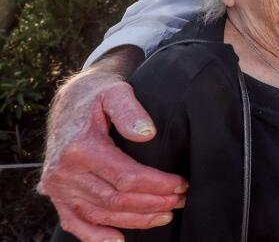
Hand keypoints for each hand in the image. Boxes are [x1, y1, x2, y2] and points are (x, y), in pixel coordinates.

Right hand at [39, 48, 185, 241]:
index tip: (182, 184)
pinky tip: (120, 240)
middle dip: (153, 204)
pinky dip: (96, 236)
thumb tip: (147, 133)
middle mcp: (65, 172)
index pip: (126, 177)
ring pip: (101, 214)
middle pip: (115, 200)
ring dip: (135, 220)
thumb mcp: (114, 92)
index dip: (157, 184)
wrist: (69, 102)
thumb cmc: (97, 96)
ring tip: (165, 215)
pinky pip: (74, 222)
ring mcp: (58, 187)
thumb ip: (130, 109)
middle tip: (181, 201)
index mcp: (80, 148)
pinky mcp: (56, 195)